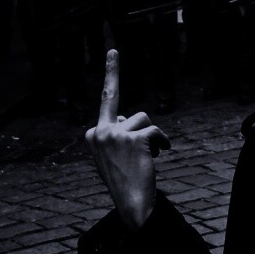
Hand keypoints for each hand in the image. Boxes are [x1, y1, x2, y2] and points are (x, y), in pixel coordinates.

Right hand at [84, 49, 171, 229]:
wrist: (131, 204)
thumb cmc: (126, 181)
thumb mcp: (114, 155)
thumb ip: (118, 133)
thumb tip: (126, 117)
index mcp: (92, 135)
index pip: (106, 101)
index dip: (111, 74)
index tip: (113, 52)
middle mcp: (99, 131)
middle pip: (127, 109)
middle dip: (116, 80)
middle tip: (112, 49)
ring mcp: (115, 134)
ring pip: (145, 120)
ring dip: (151, 138)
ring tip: (146, 158)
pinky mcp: (133, 138)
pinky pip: (156, 132)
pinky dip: (161, 144)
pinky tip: (157, 157)